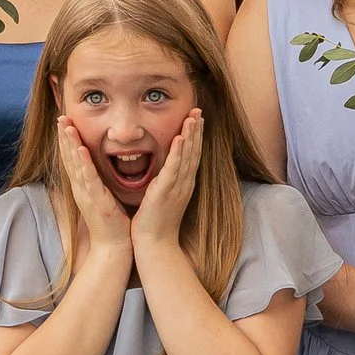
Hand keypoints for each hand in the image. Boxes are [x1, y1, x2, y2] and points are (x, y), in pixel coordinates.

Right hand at [57, 118, 135, 258]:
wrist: (113, 246)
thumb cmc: (111, 223)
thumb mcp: (102, 197)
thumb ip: (99, 182)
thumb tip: (98, 169)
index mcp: (83, 186)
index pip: (72, 159)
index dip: (67, 140)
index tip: (65, 122)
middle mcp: (80, 188)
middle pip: (68, 158)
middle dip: (64, 137)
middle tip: (60, 116)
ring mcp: (86, 194)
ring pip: (74, 165)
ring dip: (69, 145)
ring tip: (66, 126)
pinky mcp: (95, 200)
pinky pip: (88, 179)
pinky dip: (83, 164)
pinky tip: (80, 150)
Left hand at [129, 110, 202, 249]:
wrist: (155, 244)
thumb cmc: (156, 223)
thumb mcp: (163, 197)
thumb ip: (165, 182)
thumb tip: (164, 171)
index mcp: (183, 184)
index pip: (192, 155)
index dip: (195, 136)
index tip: (196, 118)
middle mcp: (184, 184)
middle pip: (194, 152)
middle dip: (197, 130)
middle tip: (199, 110)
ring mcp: (177, 187)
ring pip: (187, 157)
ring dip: (191, 136)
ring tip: (194, 117)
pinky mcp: (166, 192)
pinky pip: (173, 168)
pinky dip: (178, 152)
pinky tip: (181, 138)